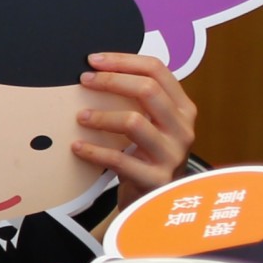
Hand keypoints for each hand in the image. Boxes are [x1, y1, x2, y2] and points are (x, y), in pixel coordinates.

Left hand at [72, 52, 196, 210]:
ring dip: (102, 116)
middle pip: (148, 90)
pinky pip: (119, 159)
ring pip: (134, 122)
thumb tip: (99, 71)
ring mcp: (172, 155)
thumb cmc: (149, 158)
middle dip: (111, 80)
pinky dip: (94, 150)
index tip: (95, 60)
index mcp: (183, 109)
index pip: (158, 70)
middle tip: (85, 80)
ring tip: (81, 116)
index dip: (124, 61)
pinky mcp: (155, 179)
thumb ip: (139, 101)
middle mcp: (182, 129)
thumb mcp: (154, 126)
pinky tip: (78, 147)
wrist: (158, 203)